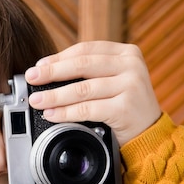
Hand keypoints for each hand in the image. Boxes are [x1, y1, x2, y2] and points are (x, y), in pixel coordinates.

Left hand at [25, 41, 161, 145]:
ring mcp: (131, 85)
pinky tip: (53, 114)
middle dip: (52, 72)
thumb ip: (91, 72)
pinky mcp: (126, 107)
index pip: (86, 50)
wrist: (151, 134)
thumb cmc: (126, 107)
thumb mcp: (114, 81)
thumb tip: (48, 72)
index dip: (59, 57)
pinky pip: (88, 109)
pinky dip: (66, 112)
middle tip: (32, 78)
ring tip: (37, 100)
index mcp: (127, 52)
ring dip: (55, 95)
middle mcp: (131, 65)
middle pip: (83, 65)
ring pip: (83, 88)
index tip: (39, 65)